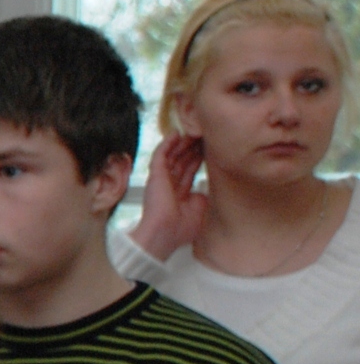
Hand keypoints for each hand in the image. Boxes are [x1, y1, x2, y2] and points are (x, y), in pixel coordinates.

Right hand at [131, 134, 208, 260]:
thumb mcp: (201, 208)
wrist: (165, 233)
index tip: (209, 147)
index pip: (189, 170)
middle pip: (182, 160)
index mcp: (180, 194)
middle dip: (192, 147)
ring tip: (192, 131)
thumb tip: (206, 185)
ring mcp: (162, 179)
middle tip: (203, 134)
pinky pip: (160, 155)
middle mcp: (170, 184)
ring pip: (172, 155)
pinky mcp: (155, 175)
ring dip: (182, 143)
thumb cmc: (181, 228)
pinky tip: (175, 133)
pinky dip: (167, 144)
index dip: (198, 158)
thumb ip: (204, 194)